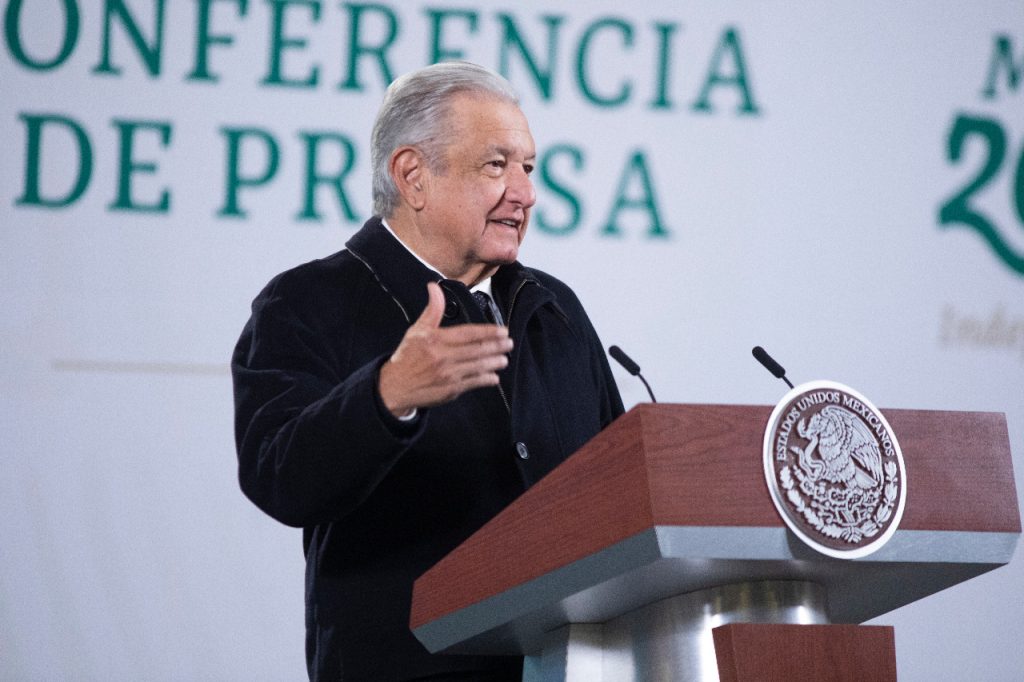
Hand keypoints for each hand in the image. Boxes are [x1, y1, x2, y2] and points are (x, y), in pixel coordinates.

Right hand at [378, 282, 512, 416]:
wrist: (395, 387)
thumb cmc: (407, 357)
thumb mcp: (417, 330)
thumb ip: (432, 310)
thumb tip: (434, 287)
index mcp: (436, 340)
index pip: (468, 333)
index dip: (488, 332)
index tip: (502, 331)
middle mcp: (443, 357)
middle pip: (477, 350)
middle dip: (496, 347)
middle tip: (509, 343)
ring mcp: (448, 375)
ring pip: (478, 367)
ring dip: (494, 363)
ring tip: (504, 359)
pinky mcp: (451, 390)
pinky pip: (473, 383)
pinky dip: (486, 379)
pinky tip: (494, 377)